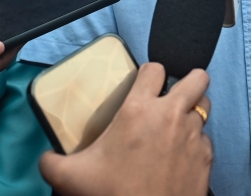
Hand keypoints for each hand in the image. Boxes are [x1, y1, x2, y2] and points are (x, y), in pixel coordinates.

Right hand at [39, 63, 212, 195]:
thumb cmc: (112, 195)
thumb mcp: (71, 177)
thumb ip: (51, 162)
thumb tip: (44, 158)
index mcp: (139, 110)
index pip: (155, 68)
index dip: (149, 74)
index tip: (144, 84)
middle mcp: (171, 116)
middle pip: (197, 78)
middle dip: (187, 81)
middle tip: (173, 94)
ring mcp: (193, 135)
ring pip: (204, 107)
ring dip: (193, 110)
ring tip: (178, 122)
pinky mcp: (206, 157)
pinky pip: (206, 138)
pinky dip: (196, 142)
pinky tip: (181, 153)